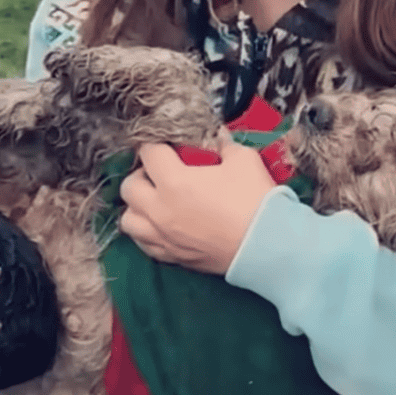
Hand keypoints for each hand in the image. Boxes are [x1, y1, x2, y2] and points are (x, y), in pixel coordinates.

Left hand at [119, 128, 275, 275]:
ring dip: (138, 206)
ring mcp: (163, 237)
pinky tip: (163, 224)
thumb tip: (219, 137)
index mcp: (174, 182)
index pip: (149, 154)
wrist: (267, 245)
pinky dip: (146, 231)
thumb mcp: (243, 160)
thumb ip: (225, 145)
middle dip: (142, 173)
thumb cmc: (254, 200)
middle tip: (161, 170)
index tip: (166, 144)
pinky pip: (143, 244)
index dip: (156, 144)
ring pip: (128, 220)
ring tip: (156, 200)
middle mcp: (160, 211)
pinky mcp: (172, 257)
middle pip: (129, 187)